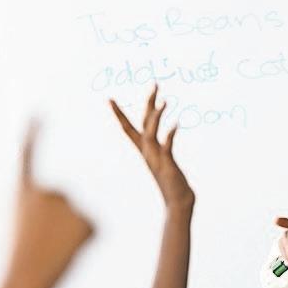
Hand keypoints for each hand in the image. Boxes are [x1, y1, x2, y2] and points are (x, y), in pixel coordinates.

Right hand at [7, 123, 93, 287]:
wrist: (23, 280)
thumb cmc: (18, 260)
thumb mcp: (19, 229)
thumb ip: (35, 212)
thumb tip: (61, 212)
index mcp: (23, 190)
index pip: (29, 154)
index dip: (34, 133)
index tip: (37, 111)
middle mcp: (47, 190)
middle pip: (63, 201)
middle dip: (58, 222)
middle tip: (42, 241)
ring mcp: (68, 203)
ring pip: (77, 218)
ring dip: (70, 234)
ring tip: (53, 248)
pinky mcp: (88, 219)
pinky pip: (91, 230)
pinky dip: (84, 242)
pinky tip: (68, 250)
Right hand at [110, 85, 194, 211]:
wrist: (178, 203)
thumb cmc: (174, 184)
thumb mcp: (165, 162)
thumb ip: (163, 151)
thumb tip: (165, 140)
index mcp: (145, 150)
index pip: (128, 128)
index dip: (119, 114)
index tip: (109, 99)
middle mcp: (148, 152)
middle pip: (143, 123)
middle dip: (149, 103)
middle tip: (155, 84)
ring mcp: (156, 158)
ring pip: (150, 132)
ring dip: (156, 116)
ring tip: (165, 100)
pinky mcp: (167, 165)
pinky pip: (166, 147)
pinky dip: (169, 135)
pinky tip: (176, 124)